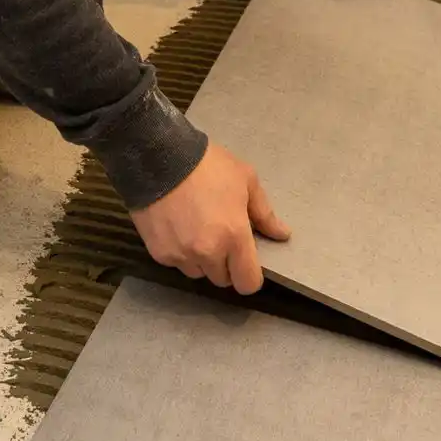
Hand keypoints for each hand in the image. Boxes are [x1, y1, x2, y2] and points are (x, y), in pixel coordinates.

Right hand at [130, 143, 289, 294]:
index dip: (250, 276)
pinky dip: (180, 252)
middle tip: (220, 236)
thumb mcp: (246, 180)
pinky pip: (176, 263)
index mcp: (234, 236)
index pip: (248, 283)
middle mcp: (208, 253)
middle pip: (222, 279)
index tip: (247, 262)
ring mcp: (181, 255)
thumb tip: (282, 235)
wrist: (158, 157)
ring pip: (198, 273)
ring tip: (197, 230)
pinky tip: (178, 227)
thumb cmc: (207, 165)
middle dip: (225, 263)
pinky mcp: (159, 253)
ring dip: (201, 260)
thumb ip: (265, 214)